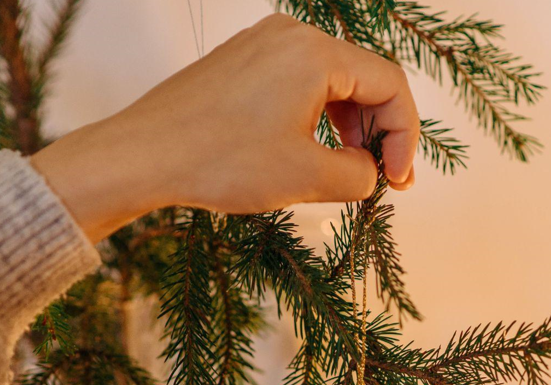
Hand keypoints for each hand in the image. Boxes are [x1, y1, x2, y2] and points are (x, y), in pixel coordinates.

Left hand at [31, 13, 418, 242]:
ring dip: (351, 129)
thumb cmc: (223, 162)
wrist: (144, 156)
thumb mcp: (308, 176)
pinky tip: (314, 152)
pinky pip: (301, 86)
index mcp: (315, 53)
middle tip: (383, 181)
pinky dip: (320, 120)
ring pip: (333, 84)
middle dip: (380, 133)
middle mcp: (292, 36)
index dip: (405, 136)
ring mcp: (264, 46)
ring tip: (349, 171)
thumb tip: (371, 173)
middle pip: (364, 79)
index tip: (398, 182)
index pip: (389, 84)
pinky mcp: (245, 64)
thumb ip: (360, 175)